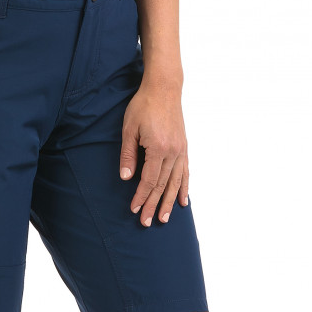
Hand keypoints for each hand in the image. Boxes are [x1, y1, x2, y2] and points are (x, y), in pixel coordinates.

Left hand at [118, 81, 190, 225]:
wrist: (164, 88)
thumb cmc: (143, 106)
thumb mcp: (129, 129)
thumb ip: (128, 154)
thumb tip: (125, 178)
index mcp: (158, 148)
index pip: (149, 180)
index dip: (141, 196)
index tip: (134, 209)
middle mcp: (173, 152)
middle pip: (162, 185)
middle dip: (153, 205)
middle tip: (147, 223)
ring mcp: (181, 150)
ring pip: (176, 182)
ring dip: (169, 202)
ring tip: (164, 218)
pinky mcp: (184, 147)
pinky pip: (186, 172)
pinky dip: (184, 187)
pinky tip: (183, 201)